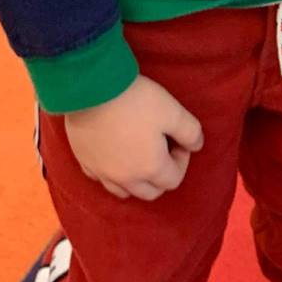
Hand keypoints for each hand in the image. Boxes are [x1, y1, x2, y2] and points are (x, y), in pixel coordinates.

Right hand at [63, 74, 203, 201]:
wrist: (91, 89)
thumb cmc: (137, 101)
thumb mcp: (173, 111)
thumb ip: (190, 132)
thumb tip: (197, 146)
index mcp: (151, 168)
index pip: (174, 180)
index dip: (181, 159)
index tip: (177, 138)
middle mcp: (126, 179)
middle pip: (150, 192)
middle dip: (161, 175)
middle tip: (160, 147)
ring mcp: (102, 173)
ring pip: (123, 191)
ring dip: (136, 180)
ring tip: (137, 153)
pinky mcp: (84, 162)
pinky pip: (100, 178)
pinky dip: (111, 172)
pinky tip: (113, 153)